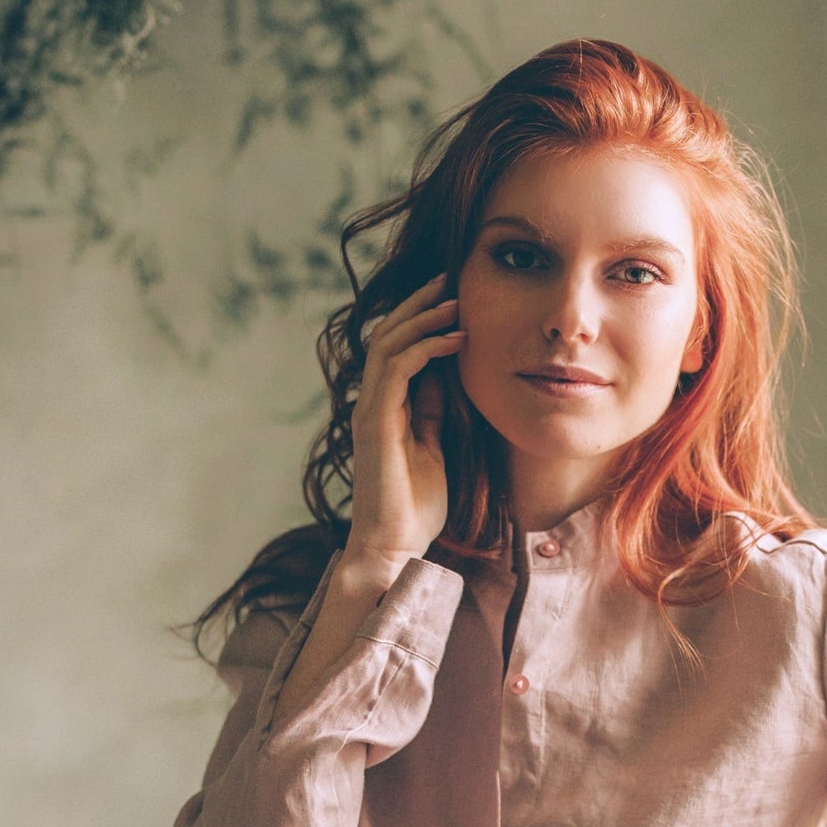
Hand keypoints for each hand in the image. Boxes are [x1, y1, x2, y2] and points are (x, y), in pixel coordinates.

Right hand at [346, 271, 464, 572]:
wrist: (393, 548)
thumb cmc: (416, 510)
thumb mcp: (435, 451)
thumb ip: (432, 414)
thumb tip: (445, 378)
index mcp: (384, 409)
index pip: (396, 349)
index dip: (420, 320)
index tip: (453, 299)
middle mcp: (371, 404)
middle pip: (387, 335)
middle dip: (418, 304)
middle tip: (451, 278)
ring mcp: (370, 411)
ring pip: (388, 344)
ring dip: (422, 317)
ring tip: (455, 299)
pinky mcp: (376, 423)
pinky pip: (397, 369)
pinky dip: (426, 347)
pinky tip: (456, 339)